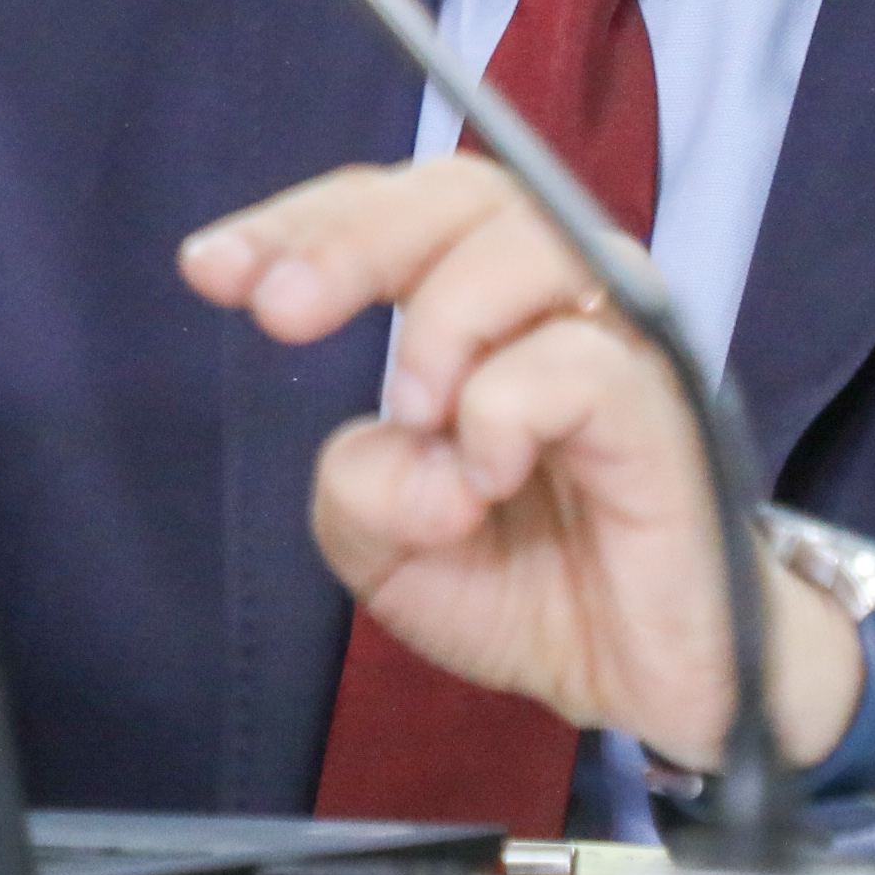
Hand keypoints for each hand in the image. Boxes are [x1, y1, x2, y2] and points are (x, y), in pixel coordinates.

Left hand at [179, 155, 874, 773]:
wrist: (651, 682)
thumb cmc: (535, 588)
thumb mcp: (389, 548)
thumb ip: (356, 485)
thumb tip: (398, 439)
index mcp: (486, 307)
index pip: (396, 211)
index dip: (301, 222)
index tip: (208, 270)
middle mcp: (562, 301)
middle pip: (462, 192)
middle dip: (351, 237)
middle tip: (279, 310)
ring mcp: (621, 344)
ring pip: (527, 243)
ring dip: (439, 324)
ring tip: (416, 416)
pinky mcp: (666, 410)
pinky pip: (580, 361)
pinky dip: (506, 408)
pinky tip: (489, 473)